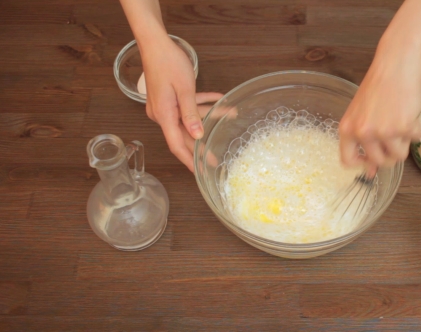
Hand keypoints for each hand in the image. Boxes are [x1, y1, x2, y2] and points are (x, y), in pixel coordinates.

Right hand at [140, 36, 222, 170]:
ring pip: (188, 118)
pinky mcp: (167, 98)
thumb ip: (191, 113)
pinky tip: (218, 100)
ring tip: (229, 115)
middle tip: (215, 159)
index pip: (176, 144)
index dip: (189, 160)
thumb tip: (197, 135)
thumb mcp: (184, 89)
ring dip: (208, 117)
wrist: (155, 43)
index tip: (199, 172)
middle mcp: (162, 114)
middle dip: (201, 145)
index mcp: (164, 115)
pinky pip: (186, 106)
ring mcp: (164, 106)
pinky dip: (201, 104)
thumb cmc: (168, 62)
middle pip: (183, 135)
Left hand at [339, 50, 420, 176]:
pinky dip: (417, 129)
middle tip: (394, 136)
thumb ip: (363, 140)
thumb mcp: (363, 113)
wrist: (396, 62)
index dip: (363, 164)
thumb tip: (370, 171)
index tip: (372, 160)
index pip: (348, 161)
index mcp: (347, 129)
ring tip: (402, 122)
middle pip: (379, 162)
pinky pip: (415, 140)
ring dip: (404, 142)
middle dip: (390, 153)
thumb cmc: (380, 85)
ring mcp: (383, 131)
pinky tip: (411, 113)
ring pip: (399, 156)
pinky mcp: (403, 126)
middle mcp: (362, 132)